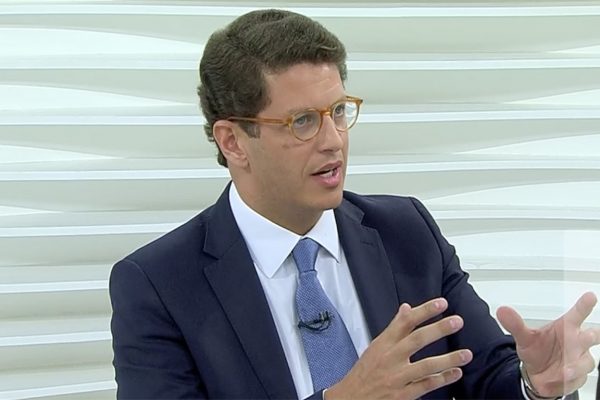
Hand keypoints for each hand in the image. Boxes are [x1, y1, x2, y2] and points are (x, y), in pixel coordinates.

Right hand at [325, 298, 472, 399]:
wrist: (351, 398)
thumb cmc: (364, 372)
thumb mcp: (375, 346)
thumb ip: (394, 328)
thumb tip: (407, 308)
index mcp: (383, 344)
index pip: (404, 322)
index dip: (424, 311)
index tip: (441, 303)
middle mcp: (390, 358)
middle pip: (416, 340)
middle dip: (438, 329)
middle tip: (457, 321)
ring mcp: (397, 377)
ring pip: (425, 366)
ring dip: (448, 359)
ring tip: (466, 354)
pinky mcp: (402, 395)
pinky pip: (425, 386)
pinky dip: (442, 379)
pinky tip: (455, 373)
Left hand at [497, 291, 599, 397]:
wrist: (536, 374)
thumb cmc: (537, 349)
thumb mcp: (524, 337)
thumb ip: (515, 324)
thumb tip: (502, 311)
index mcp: (566, 327)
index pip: (577, 314)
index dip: (584, 305)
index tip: (589, 296)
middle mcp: (576, 342)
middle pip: (591, 336)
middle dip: (591, 336)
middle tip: (586, 335)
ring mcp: (579, 360)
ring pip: (586, 361)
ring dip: (576, 366)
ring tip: (564, 371)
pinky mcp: (579, 376)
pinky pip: (577, 379)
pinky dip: (568, 381)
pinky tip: (559, 379)